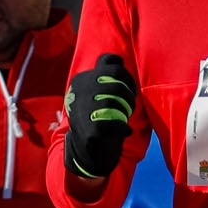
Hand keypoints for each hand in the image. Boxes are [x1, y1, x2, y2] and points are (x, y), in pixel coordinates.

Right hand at [62, 54, 136, 181]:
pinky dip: (123, 129)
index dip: (126, 77)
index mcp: (81, 80)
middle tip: (127, 108)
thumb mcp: (98, 92)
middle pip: (119, 83)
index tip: (126, 90)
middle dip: (129, 96)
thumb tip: (116, 58)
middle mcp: (79, 91)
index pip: (112, 65)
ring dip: (126, 112)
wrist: (86, 149)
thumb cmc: (98, 117)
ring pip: (118, 102)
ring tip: (121, 119)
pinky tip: (120, 132)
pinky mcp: (91, 129)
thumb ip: (105, 74)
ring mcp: (83, 109)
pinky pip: (118, 124)